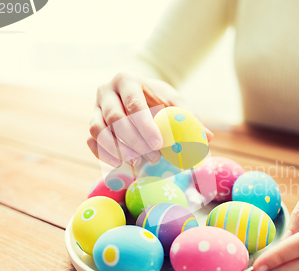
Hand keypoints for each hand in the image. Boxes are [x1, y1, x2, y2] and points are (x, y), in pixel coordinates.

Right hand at [87, 73, 213, 166]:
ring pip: (98, 129)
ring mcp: (95, 107)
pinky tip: (118, 162)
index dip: (145, 126)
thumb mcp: (172, 100)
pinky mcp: (92, 123)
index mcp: (126, 81)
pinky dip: (102, 152)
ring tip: (136, 161)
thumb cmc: (156, 97)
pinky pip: (91, 139)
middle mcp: (106, 92)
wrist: (135, 90)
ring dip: (117, 148)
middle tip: (153, 157)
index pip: (134, 104)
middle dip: (134, 140)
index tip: (159, 143)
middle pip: (115, 118)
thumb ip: (187, 116)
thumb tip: (207, 137)